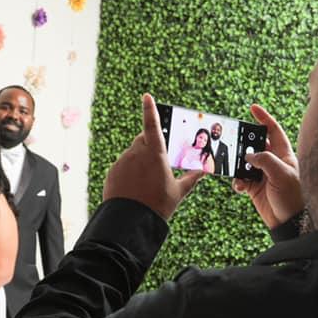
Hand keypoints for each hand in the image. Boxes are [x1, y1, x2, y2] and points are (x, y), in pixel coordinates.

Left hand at [102, 93, 203, 219]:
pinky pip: (123, 166)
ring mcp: (122, 162)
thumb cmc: (157, 205)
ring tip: (146, 183)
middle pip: (143, 139)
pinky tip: (135, 188)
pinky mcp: (113, 172)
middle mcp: (136, 153)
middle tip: (158, 161)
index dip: (150, 109)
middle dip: (149, 144)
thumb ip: (191, 178)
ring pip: (132, 154)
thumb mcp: (178, 192)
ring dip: (139, 161)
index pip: (152, 125)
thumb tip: (204, 172)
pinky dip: (129, 172)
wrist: (130, 221)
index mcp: (155, 154)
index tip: (147, 96)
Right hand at [232, 104, 303, 228]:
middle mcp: (273, 163)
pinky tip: (239, 187)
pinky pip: (241, 180)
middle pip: (255, 145)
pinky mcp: (254, 188)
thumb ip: (265, 160)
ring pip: (245, 163)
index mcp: (284, 155)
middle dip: (244, 143)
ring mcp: (263, 175)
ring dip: (238, 166)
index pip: (274, 131)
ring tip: (235, 169)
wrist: (290, 223)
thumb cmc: (293, 198)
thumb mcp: (282, 175)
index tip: (253, 108)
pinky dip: (237, 182)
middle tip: (233, 141)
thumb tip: (249, 155)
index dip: (264, 118)